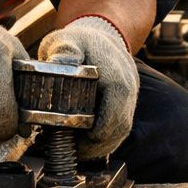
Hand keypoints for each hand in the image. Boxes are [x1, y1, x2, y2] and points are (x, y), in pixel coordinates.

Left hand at [38, 16, 138, 157]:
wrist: (100, 36)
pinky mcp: (125, 105)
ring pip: (121, 131)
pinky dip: (104, 140)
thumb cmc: (80, 41)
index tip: (79, 141)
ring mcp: (130, 98)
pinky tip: (85, 144)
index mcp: (117, 75)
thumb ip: (64, 49)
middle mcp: (129, 88)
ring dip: (100, 145)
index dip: (100, 131)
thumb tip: (58, 61)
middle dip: (97, 144)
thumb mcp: (67, 39)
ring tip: (76, 150)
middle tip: (72, 150)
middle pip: (120, 127)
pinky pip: (119, 128)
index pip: (116, 110)